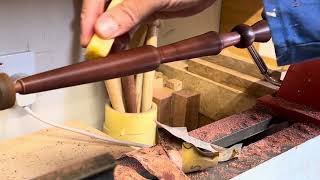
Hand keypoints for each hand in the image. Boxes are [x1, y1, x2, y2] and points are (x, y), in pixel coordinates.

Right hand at [81, 0, 215, 45]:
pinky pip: (126, 26)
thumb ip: (130, 11)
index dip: (89, 19)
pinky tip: (121, 49)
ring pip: (113, 21)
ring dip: (109, 38)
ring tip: (109, 55)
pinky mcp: (141, 12)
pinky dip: (123, 38)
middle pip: (102, 11)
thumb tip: (103, 29)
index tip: (88, 41)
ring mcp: (131, 2)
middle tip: (96, 53)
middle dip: (97, 32)